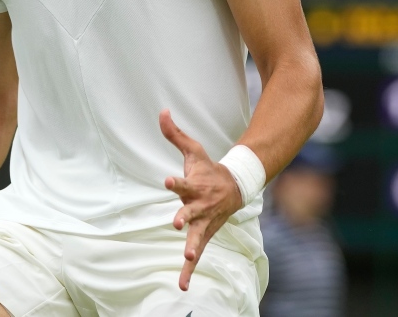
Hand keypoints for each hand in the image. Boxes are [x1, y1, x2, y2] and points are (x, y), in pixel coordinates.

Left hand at [160, 109, 243, 290]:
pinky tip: (182, 286)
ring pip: (196, 237)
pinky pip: (196, 255)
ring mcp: (202, 223)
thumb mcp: (193, 150)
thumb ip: (175, 134)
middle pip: (190, 212)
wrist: (235, 187)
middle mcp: (199, 206)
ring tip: (187, 257)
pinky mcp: (203, 236)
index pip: (183, 182)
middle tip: (176, 223)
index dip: (175, 182)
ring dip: (192, 247)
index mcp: (195, 186)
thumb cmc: (208, 169)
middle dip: (184, 218)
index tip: (168, 180)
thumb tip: (161, 111)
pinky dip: (189, 271)